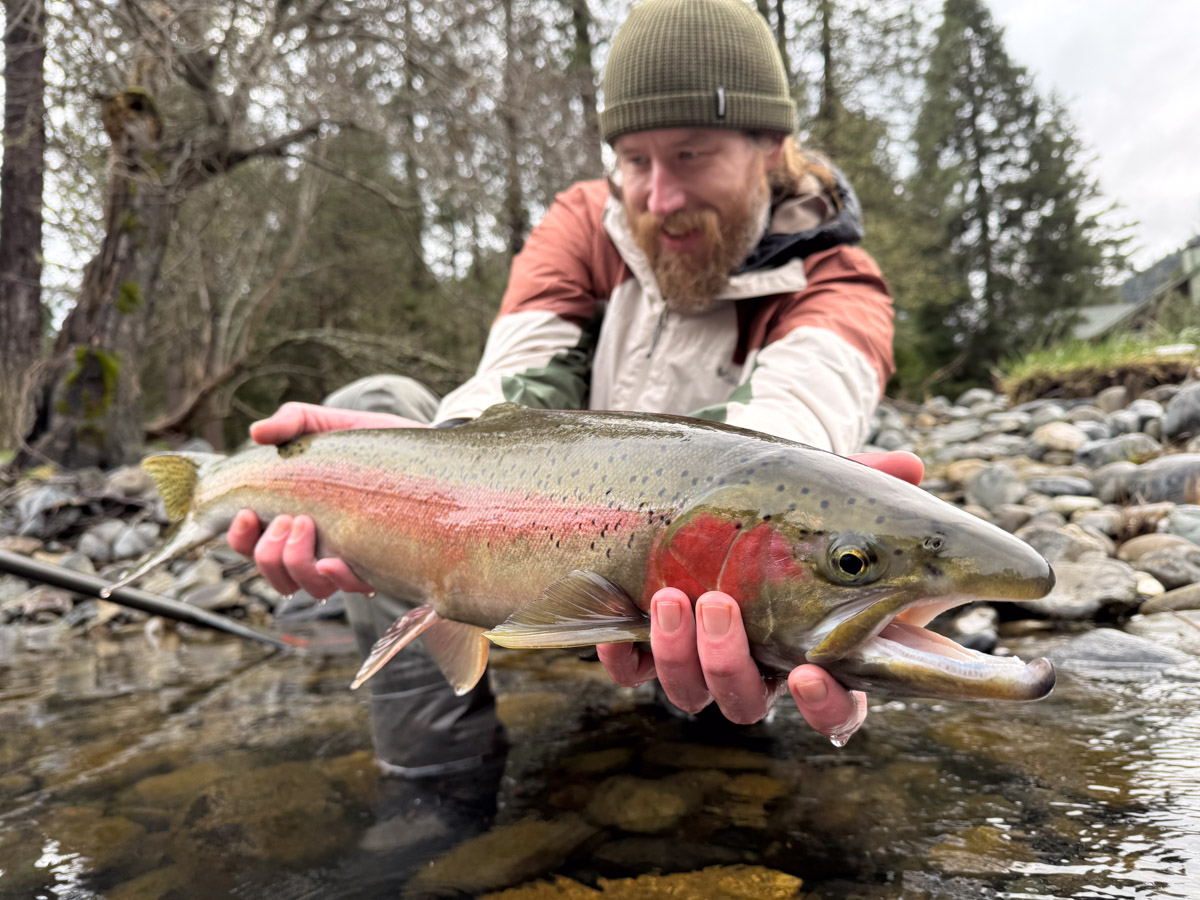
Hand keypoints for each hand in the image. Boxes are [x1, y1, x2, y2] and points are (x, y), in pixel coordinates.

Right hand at [226, 402, 425, 597]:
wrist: (425, 449)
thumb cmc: (369, 441)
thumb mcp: (327, 423)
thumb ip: (291, 422)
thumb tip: (257, 432)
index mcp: (292, 517)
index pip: (250, 545)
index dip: (240, 539)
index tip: (247, 513)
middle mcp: (316, 545)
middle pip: (275, 574)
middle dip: (270, 553)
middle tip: (290, 518)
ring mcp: (348, 557)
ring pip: (309, 587)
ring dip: (297, 564)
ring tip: (308, 525)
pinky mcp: (380, 562)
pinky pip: (351, 588)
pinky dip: (337, 578)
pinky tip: (334, 560)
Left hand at [597, 449, 924, 739]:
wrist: (713, 498)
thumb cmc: (785, 509)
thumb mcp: (821, 494)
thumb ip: (863, 483)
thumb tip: (909, 464)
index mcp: (815, 652)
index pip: (835, 707)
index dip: (824, 704)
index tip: (809, 673)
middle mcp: (757, 668)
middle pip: (746, 702)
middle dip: (728, 662)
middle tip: (719, 606)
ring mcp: (699, 663)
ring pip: (688, 692)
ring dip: (678, 653)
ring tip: (672, 596)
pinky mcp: (646, 649)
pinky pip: (630, 671)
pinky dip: (623, 654)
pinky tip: (619, 624)